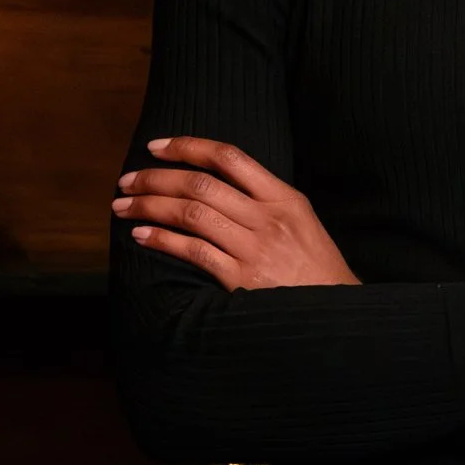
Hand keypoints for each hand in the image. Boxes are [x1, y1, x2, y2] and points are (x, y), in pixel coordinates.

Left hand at [113, 138, 357, 288]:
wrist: (340, 318)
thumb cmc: (317, 271)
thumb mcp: (302, 223)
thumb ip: (264, 201)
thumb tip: (211, 183)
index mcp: (286, 199)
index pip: (229, 157)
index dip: (187, 146)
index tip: (155, 147)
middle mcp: (270, 219)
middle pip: (201, 184)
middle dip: (155, 178)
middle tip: (127, 181)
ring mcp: (257, 250)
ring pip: (191, 214)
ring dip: (150, 207)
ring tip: (124, 206)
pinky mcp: (244, 280)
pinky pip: (193, 252)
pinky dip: (163, 240)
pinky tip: (142, 236)